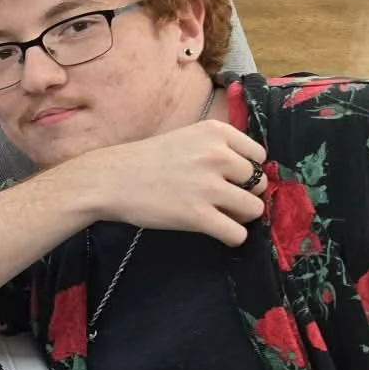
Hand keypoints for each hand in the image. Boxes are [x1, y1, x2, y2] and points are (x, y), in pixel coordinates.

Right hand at [69, 119, 268, 244]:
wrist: (109, 180)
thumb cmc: (144, 161)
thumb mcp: (186, 138)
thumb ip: (217, 148)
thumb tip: (250, 173)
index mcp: (216, 132)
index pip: (259, 156)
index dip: (247, 171)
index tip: (230, 179)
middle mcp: (217, 155)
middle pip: (259, 183)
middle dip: (244, 194)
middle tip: (221, 200)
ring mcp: (209, 186)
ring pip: (254, 209)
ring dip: (240, 217)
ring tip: (220, 216)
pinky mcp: (198, 215)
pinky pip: (237, 233)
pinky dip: (232, 237)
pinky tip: (219, 232)